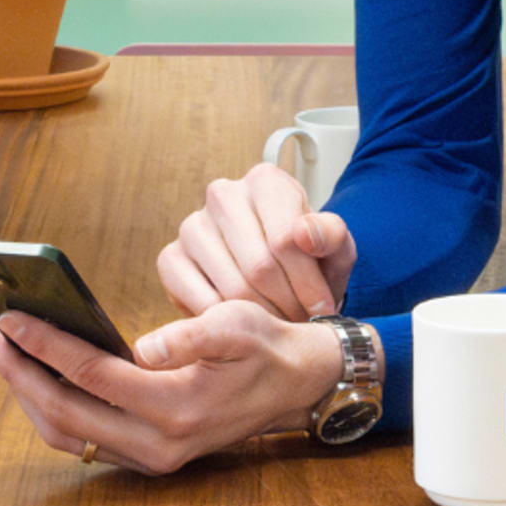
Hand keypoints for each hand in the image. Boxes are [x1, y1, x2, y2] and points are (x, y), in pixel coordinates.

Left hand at [0, 299, 344, 475]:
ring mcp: (151, 458)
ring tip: (0, 353)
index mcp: (176, 407)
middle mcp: (158, 444)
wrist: (295, 386)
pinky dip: (51, 410)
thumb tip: (142, 347)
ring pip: (68, 435)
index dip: (45, 344)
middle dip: (19, 373)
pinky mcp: (147, 458)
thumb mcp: (240, 326)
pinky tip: (33, 376)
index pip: (91, 375)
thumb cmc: (263, 346)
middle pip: (66, 412)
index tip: (9, 317)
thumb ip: (193, 335)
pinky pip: (84, 440)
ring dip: (28, 395)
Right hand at [158, 164, 356, 320]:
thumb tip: (303, 234)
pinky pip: (199, 300)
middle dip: (287, 304)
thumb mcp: (335, 248)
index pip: (286, 240)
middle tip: (301, 324)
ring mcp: (192, 225)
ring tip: (279, 323)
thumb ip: (331, 236)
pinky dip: (228, 321)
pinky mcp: (171, 257)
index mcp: (266, 181)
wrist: (277, 277)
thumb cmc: (308, 260)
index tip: (322, 309)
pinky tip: (247, 322)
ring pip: (231, 286)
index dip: (308, 284)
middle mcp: (222, 194)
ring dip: (262, 317)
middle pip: (259, 266)